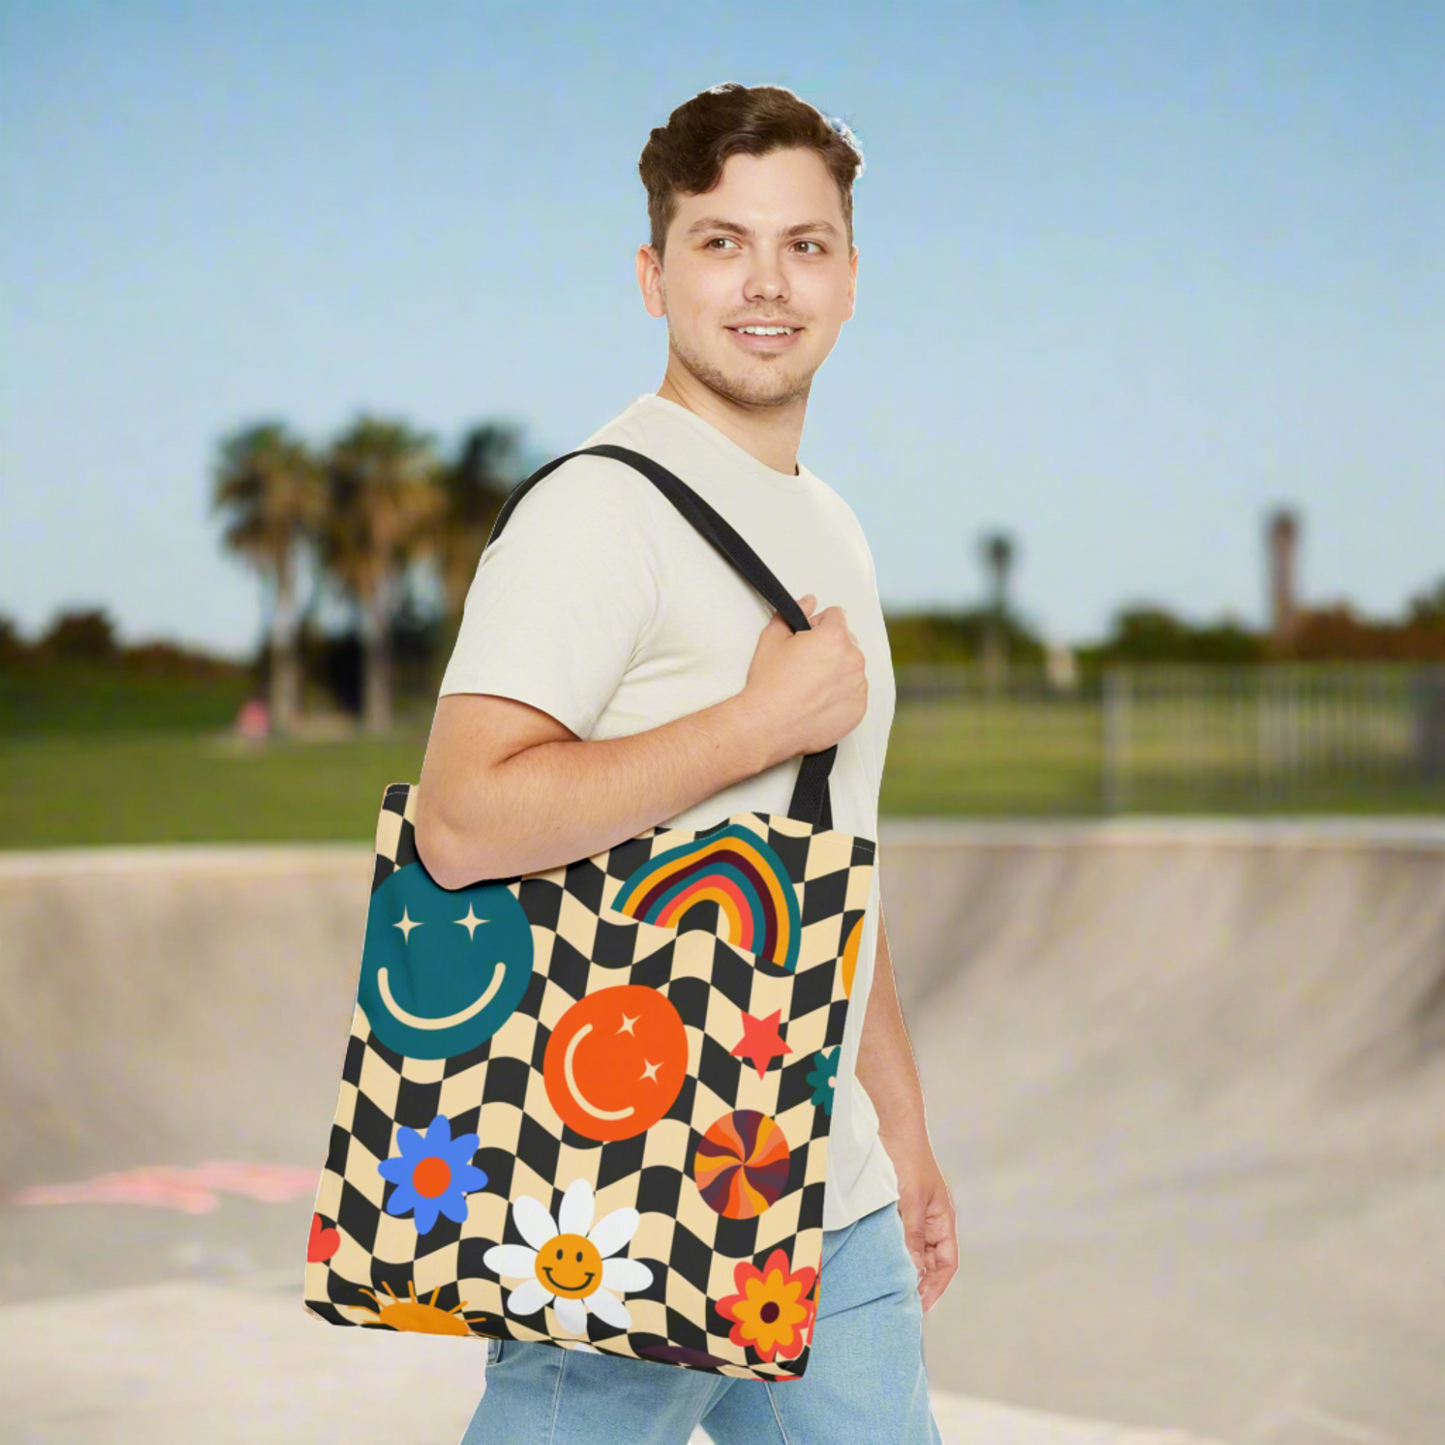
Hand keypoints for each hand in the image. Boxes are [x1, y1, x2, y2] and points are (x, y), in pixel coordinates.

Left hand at [887, 1131, 957, 1312]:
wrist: (891, 1125)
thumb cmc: (908, 1158)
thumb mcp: (912, 1200)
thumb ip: (913, 1235)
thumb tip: (913, 1271)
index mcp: (943, 1218)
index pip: (947, 1262)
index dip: (936, 1286)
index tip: (920, 1306)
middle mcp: (929, 1218)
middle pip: (928, 1260)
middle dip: (917, 1281)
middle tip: (898, 1303)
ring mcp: (911, 1212)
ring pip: (910, 1248)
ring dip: (901, 1266)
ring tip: (886, 1287)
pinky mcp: (894, 1206)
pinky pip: (894, 1235)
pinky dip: (888, 1249)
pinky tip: (876, 1259)